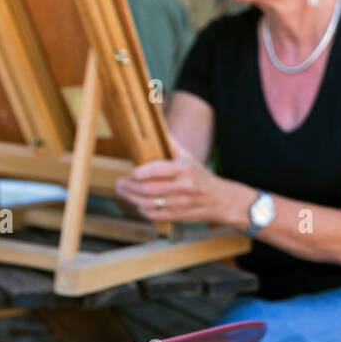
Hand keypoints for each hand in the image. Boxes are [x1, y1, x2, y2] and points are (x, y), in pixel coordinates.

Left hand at [113, 137, 241, 224]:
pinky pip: (155, 215)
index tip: (130, 172)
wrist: (221, 199)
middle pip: (149, 189)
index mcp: (184, 169)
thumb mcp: (189, 158)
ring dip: (131, 198)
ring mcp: (181, 203)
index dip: (139, 172)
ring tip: (123, 192)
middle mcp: (183, 187)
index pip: (157, 170)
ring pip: (149, 203)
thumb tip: (159, 126)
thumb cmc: (200, 176)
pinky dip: (143, 210)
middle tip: (119, 182)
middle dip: (129, 186)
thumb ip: (172, 144)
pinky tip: (138, 204)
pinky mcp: (179, 216)